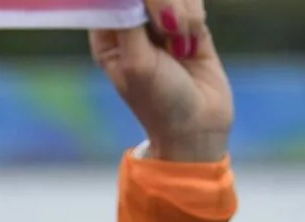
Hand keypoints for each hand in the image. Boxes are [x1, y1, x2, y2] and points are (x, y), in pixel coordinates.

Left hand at [91, 1, 233, 163]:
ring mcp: (160, 21)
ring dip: (183, 13)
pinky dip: (195, 17)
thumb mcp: (136, 62)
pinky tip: (192, 45)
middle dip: (164, 3)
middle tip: (169, 30)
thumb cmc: (158, 101)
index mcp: (108, 35)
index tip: (147, 21)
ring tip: (182, 48)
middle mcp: (132, 24)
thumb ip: (130, 21)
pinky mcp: (188, 21)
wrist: (197, 125)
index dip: (133, 1)